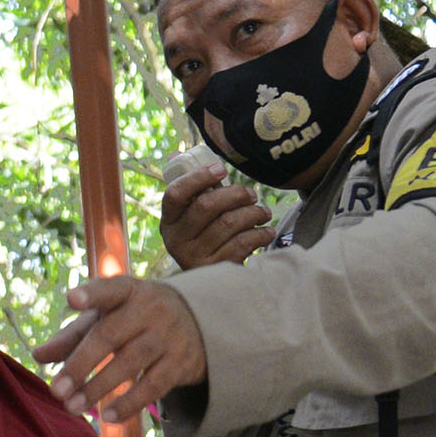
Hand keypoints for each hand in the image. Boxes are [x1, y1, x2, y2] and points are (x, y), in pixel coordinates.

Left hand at [39, 277, 208, 424]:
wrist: (198, 324)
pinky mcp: (181, 363)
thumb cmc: (135, 319)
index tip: (71, 299)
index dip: (91, 294)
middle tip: (56, 391)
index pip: (109, 289)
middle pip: (110, 336)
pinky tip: (108, 417)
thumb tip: (38, 356)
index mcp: (127, 291)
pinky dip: (130, 403)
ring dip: (99, 388)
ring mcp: (168, 336)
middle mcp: (149, 309)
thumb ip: (72, 336)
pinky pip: (154, 386)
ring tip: (73, 407)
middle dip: (81, 365)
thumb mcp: (107, 318)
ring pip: (131, 362)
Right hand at [161, 163, 276, 269]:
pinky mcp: (217, 269)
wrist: (212, 282)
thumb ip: (192, 188)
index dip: (198, 177)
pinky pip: (243, 242)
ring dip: (253, 212)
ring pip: (229, 223)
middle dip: (235, 194)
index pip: (175, 193)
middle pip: (207, 206)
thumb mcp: (192, 215)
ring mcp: (195, 257)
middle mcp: (176, 240)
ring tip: (263, 212)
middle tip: (251, 193)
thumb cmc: (206, 236)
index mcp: (169, 221)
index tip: (222, 168)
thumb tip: (177, 154)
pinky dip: (260, 233)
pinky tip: (265, 230)